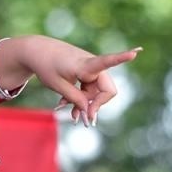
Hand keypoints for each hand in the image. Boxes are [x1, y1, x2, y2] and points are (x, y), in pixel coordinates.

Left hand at [0, 35, 140, 125]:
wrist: (37, 51)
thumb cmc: (46, 66)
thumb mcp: (58, 86)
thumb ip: (76, 99)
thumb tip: (89, 113)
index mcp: (84, 64)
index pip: (106, 61)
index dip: (121, 58)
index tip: (134, 53)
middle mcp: (91, 65)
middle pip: (106, 90)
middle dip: (96, 105)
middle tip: (85, 120)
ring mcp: (90, 68)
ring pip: (97, 92)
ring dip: (86, 104)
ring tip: (72, 116)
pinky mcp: (86, 71)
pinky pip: (89, 89)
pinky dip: (81, 98)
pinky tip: (67, 105)